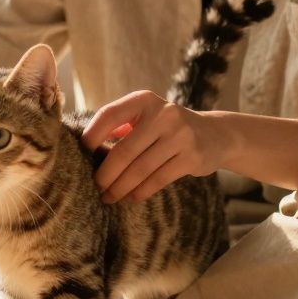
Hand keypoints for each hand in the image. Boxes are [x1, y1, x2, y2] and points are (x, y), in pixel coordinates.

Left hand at [81, 90, 230, 202]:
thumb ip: (120, 127)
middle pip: (124, 151)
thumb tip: (85, 149)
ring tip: (109, 197)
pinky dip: (139, 192)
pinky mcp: (191, 158)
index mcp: (144, 100)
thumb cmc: (167, 128)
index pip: (109, 115)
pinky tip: (130, 198)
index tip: (82, 154)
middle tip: (95, 187)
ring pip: (140, 169)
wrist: (215, 134)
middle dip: (105, 174)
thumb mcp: (146, 117)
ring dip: (120, 188)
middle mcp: (163, 114)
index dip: (91, 136)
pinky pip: (157, 180)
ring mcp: (180, 136)